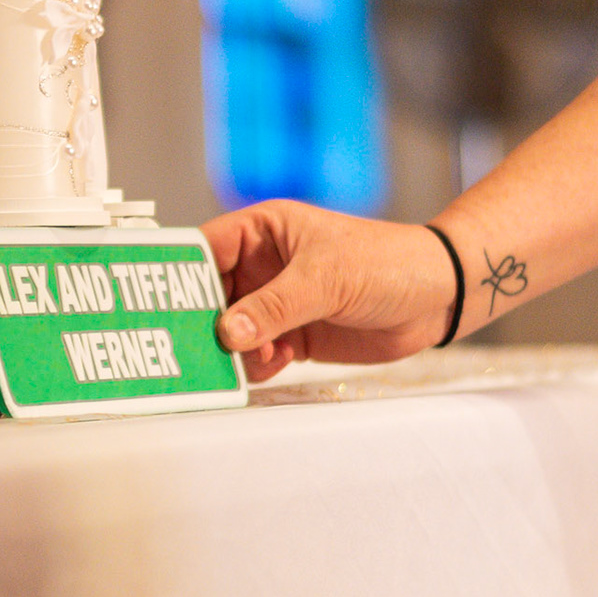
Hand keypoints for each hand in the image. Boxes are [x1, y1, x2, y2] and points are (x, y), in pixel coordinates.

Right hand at [200, 200, 458, 382]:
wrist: (438, 297)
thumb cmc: (389, 262)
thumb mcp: (325, 278)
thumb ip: (273, 307)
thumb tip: (226, 331)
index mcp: (263, 231)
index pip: (204, 249)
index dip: (179, 273)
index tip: (159, 302)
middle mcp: (262, 266)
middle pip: (210, 296)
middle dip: (203, 322)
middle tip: (193, 346)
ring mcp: (276, 302)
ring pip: (231, 330)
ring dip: (233, 350)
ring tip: (252, 357)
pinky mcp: (293, 335)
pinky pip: (257, 354)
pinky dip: (257, 365)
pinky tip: (276, 362)